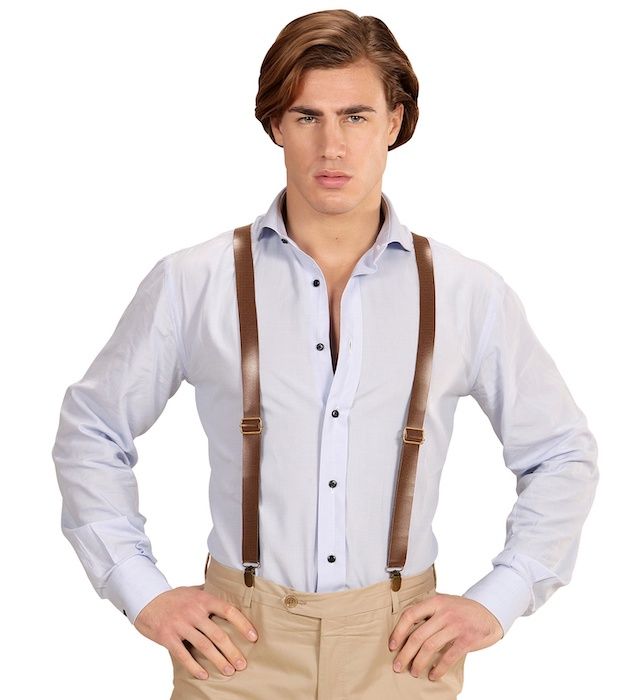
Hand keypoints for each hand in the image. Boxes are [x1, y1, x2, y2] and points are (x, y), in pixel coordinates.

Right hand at [133, 584, 258, 679]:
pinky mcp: (168, 637)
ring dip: (218, 661)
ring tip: (229, 671)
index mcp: (203, 599)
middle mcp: (193, 612)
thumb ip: (209, 595)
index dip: (242, 624)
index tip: (253, 637)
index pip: (228, 610)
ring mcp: (180, 625)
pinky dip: (194, 667)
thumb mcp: (192, 590)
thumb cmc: (173, 597)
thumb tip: (228, 595)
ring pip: (204, 646)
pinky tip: (204, 675)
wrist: (146, 600)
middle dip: (232, 651)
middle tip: (242, 664)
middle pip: (218, 634)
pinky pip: (183, 655)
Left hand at [388, 592, 503, 680]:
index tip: (392, 646)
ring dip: (419, 663)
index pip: (410, 615)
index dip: (398, 631)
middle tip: (397, 666)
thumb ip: (428, 612)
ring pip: (430, 647)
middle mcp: (444, 612)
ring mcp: (455, 626)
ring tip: (413, 672)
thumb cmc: (462, 610)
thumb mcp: (444, 603)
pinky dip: (438, 669)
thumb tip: (406, 631)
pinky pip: (448, 657)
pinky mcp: (466, 639)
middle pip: (418, 635)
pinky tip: (433, 675)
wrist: (490, 612)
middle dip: (405, 654)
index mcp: (435, 601)